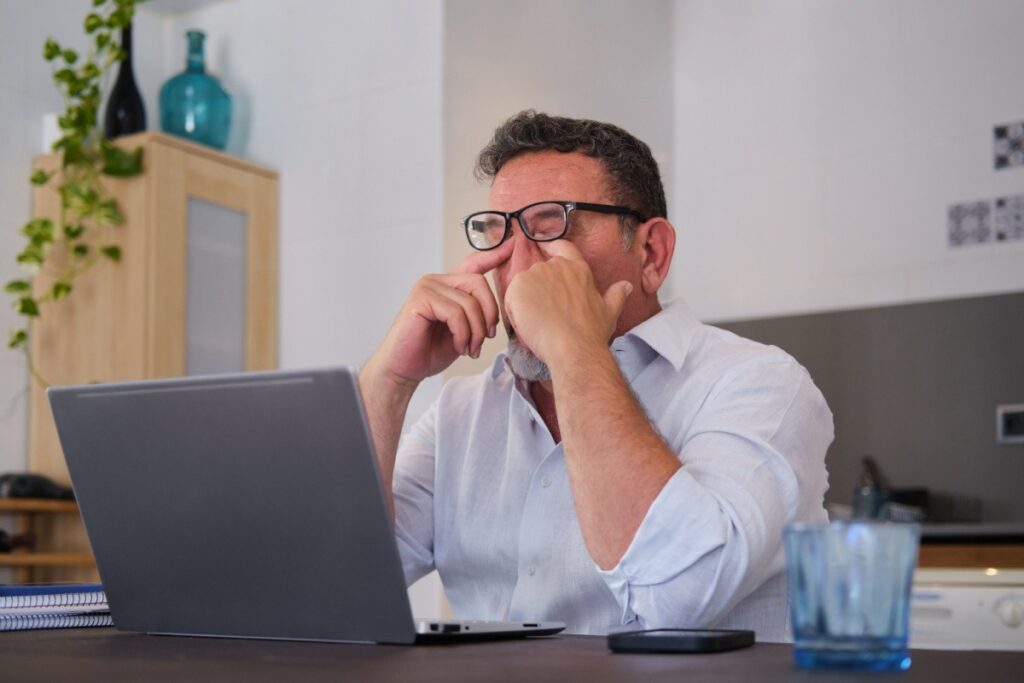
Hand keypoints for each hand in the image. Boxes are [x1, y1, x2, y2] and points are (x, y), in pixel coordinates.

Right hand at [364, 239, 512, 388]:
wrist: (403, 369)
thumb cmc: (430, 351)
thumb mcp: (462, 330)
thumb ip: (475, 314)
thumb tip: (502, 305)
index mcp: (447, 285)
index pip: (473, 263)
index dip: (494, 254)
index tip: (512, 243)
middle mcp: (436, 280)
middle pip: (478, 283)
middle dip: (489, 314)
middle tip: (486, 338)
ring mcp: (426, 287)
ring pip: (469, 302)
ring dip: (476, 331)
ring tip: (470, 349)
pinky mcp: (420, 299)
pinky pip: (456, 313)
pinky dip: (463, 334)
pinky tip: (460, 347)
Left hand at [503, 240, 631, 370]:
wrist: (573, 348)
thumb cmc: (592, 333)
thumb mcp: (609, 311)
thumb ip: (616, 295)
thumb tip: (626, 286)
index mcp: (578, 269)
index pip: (564, 247)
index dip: (552, 246)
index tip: (544, 246)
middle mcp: (556, 266)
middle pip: (540, 272)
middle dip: (539, 290)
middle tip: (544, 313)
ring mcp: (536, 274)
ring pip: (524, 286)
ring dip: (526, 301)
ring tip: (538, 322)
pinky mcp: (519, 286)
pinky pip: (511, 297)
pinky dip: (514, 310)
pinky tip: (527, 324)